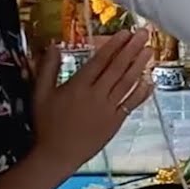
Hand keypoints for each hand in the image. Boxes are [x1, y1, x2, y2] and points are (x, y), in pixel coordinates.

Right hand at [29, 30, 153, 169]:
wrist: (57, 155)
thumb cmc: (47, 124)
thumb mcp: (40, 94)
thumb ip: (47, 69)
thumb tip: (53, 46)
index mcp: (78, 86)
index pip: (100, 61)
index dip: (114, 45)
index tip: (125, 32)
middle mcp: (96, 95)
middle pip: (117, 68)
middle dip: (132, 49)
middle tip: (143, 34)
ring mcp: (108, 109)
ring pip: (127, 83)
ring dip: (139, 66)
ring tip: (149, 50)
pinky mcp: (115, 122)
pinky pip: (131, 104)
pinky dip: (141, 93)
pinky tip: (150, 81)